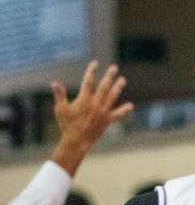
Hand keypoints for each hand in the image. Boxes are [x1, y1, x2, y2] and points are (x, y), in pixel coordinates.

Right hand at [50, 61, 133, 175]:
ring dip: (118, 88)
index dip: (91, 71)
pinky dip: (124, 110)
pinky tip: (130, 105)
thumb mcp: (60, 109)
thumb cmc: (67, 124)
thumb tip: (54, 82)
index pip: (88, 81)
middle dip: (109, 76)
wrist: (77, 141)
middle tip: (114, 67)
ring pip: (112, 97)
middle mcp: (95, 104)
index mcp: (84, 99)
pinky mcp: (107, 121)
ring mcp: (103, 112)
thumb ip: (59, 95)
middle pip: (104, 87)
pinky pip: (117, 114)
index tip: (95, 63)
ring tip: (123, 79)